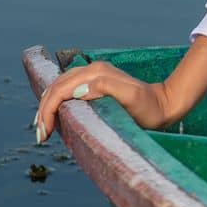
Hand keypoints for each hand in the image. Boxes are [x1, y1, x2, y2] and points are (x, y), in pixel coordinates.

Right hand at [34, 60, 174, 143]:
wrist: (165, 105)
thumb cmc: (149, 107)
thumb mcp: (131, 97)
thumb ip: (106, 88)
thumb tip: (79, 89)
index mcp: (96, 73)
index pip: (60, 90)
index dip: (48, 111)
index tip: (45, 133)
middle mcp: (93, 71)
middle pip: (56, 87)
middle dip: (44, 110)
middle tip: (42, 135)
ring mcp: (94, 75)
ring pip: (59, 87)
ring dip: (47, 106)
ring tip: (44, 128)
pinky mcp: (96, 83)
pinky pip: (68, 89)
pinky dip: (56, 102)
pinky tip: (55, 116)